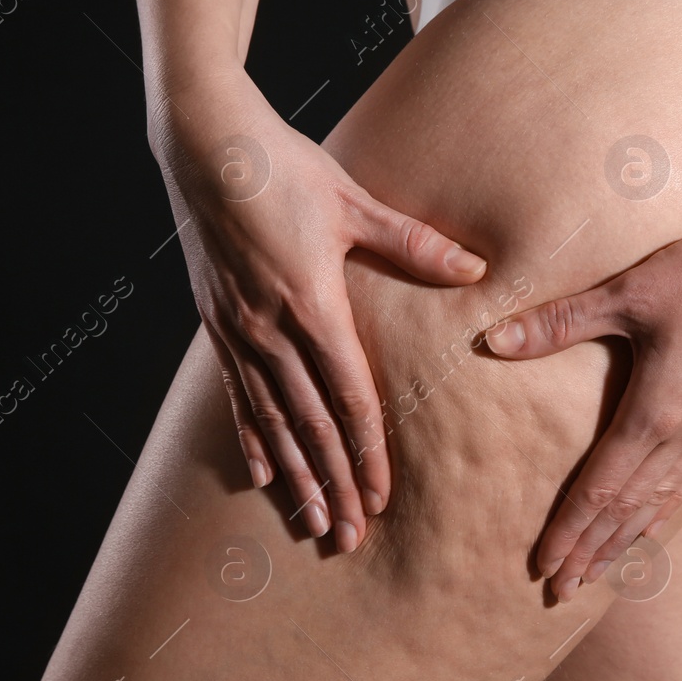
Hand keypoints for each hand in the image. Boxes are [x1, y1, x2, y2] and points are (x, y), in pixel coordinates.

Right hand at [154, 71, 488, 550]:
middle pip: (311, 425)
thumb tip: (475, 268)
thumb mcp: (353, 202)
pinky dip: (252, 438)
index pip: (348, 397)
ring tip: (310, 523)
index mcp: (311, 303)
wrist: (206, 144)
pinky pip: (236, 396)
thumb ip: (413, 244)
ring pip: (271, 422)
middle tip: (350, 536)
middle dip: (333, 484)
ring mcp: (238, 330)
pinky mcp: (216, 323)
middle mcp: (270, 329)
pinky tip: (262, 473)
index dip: (366, 452)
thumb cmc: (282, 167)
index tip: (381, 497)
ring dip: (294, 476)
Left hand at [484, 214, 681, 600]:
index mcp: (654, 413)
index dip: (569, 531)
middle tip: (561, 593)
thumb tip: (494, 339)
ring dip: (628, 540)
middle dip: (592, 553)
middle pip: (629, 511)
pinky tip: (658, 520)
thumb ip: (560, 321)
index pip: (600, 491)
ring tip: (602, 572)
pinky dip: (667, 509)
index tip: (545, 567)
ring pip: (663, 501)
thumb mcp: (627, 293)